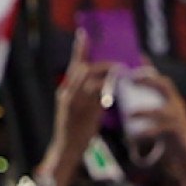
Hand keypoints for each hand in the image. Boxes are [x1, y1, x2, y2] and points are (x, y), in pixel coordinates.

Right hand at [41, 28, 108, 185]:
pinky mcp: (81, 110)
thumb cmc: (76, 133)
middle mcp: (67, 93)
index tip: (85, 33)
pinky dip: (106, 84)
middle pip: (82, 67)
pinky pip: (95, 91)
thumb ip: (90, 98)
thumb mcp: (81, 112)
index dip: (80, 49)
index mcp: (65, 92)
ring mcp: (73, 101)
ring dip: (105, 69)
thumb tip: (106, 86)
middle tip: (114, 55)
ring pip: (88, 76)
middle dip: (98, 59)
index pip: (74, 66)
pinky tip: (116, 83)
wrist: (67, 151)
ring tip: (119, 67)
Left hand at [125, 68, 185, 185]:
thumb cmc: (177, 150)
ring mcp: (182, 122)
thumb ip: (152, 120)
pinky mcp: (181, 137)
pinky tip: (134, 138)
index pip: (164, 83)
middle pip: (166, 86)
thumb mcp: (163, 130)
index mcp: (176, 106)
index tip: (136, 64)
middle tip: (130, 80)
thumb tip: (129, 115)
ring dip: (143, 113)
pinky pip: (162, 131)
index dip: (150, 72)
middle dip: (148, 81)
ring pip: (161, 111)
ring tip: (128, 116)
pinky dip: (146, 133)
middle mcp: (180, 110)